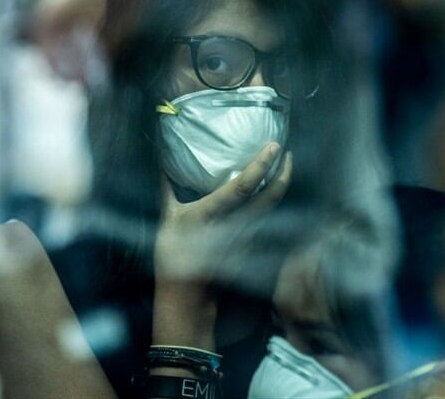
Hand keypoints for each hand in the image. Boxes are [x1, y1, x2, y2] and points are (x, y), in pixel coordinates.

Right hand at [152, 142, 291, 347]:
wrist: (189, 297)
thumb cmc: (173, 256)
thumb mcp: (166, 219)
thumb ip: (166, 189)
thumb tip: (158, 162)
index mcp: (211, 213)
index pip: (243, 186)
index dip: (261, 165)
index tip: (274, 146)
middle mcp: (235, 224)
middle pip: (270, 196)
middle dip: (283, 172)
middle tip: (286, 152)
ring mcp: (247, 237)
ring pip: (272, 207)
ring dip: (281, 186)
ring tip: (284, 165)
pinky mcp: (251, 245)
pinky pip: (267, 218)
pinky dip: (273, 201)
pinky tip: (273, 190)